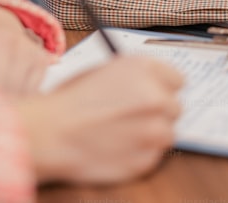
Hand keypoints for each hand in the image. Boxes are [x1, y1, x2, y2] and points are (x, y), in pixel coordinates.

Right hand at [15, 56, 182, 183]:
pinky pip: (152, 156)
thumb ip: (133, 78)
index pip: (177, 79)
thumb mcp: (101, 72)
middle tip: (132, 117)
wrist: (50, 132)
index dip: (162, 87)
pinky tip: (114, 148)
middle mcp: (156, 97)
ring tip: (119, 134)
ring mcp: (154, 130)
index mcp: (143, 69)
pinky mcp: (148, 159)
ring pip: (166, 133)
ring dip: (149, 135)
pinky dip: (138, 154)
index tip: (153, 94)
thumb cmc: (69, 100)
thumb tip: (149, 86)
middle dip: (156, 112)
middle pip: (174, 107)